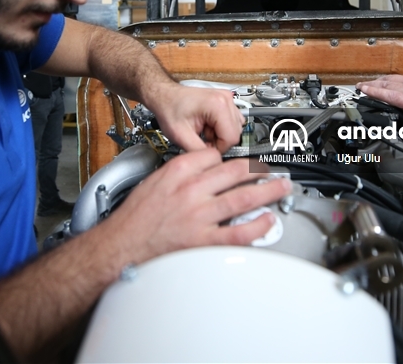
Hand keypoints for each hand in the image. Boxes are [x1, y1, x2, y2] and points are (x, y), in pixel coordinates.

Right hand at [104, 150, 291, 264]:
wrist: (121, 245)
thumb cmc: (134, 218)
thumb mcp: (154, 181)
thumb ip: (180, 173)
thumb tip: (203, 169)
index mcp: (177, 172)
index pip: (212, 157)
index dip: (230, 158)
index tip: (241, 162)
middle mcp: (191, 191)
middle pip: (234, 172)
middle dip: (258, 169)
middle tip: (272, 169)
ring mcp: (199, 216)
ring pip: (242, 198)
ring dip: (267, 190)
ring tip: (281, 186)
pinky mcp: (203, 241)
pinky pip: (237, 233)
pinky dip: (256, 226)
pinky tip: (268, 220)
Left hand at [145, 84, 244, 152]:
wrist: (165, 97)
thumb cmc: (169, 110)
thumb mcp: (180, 136)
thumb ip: (199, 151)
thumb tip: (212, 161)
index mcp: (218, 105)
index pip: (232, 138)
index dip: (219, 148)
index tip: (205, 148)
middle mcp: (225, 99)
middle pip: (235, 133)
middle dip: (219, 142)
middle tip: (202, 139)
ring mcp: (226, 99)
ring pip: (235, 128)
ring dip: (220, 135)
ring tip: (203, 132)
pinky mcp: (225, 102)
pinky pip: (232, 122)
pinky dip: (221, 129)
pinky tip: (207, 127)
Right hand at [356, 72, 402, 122]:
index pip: (386, 94)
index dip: (372, 91)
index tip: (361, 89)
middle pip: (388, 83)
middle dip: (374, 83)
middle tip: (363, 85)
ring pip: (397, 78)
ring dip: (384, 80)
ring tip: (376, 81)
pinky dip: (400, 79)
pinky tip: (398, 80)